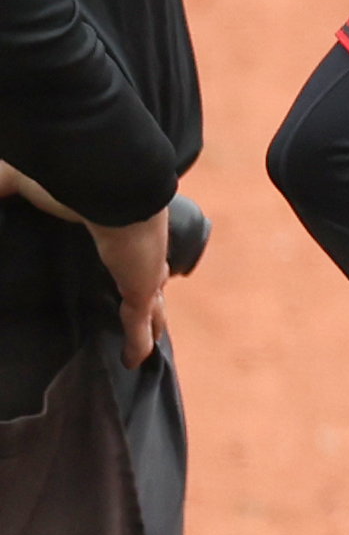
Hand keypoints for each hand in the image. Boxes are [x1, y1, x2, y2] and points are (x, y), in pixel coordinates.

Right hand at [0, 165, 169, 364]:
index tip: (103, 279)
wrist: (104, 176)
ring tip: (132, 345)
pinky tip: (132, 360)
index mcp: (107, 220)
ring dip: (145, 324)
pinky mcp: (141, 283)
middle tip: (122, 319)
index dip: (115, 262)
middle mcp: (131, 244)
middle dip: (138, 296)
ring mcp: (141, 264)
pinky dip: (138, 341)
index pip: (115, 246)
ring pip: (149, 302)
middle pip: (139, 276)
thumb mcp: (12, 180)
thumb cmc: (61, 174)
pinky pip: (141, 318)